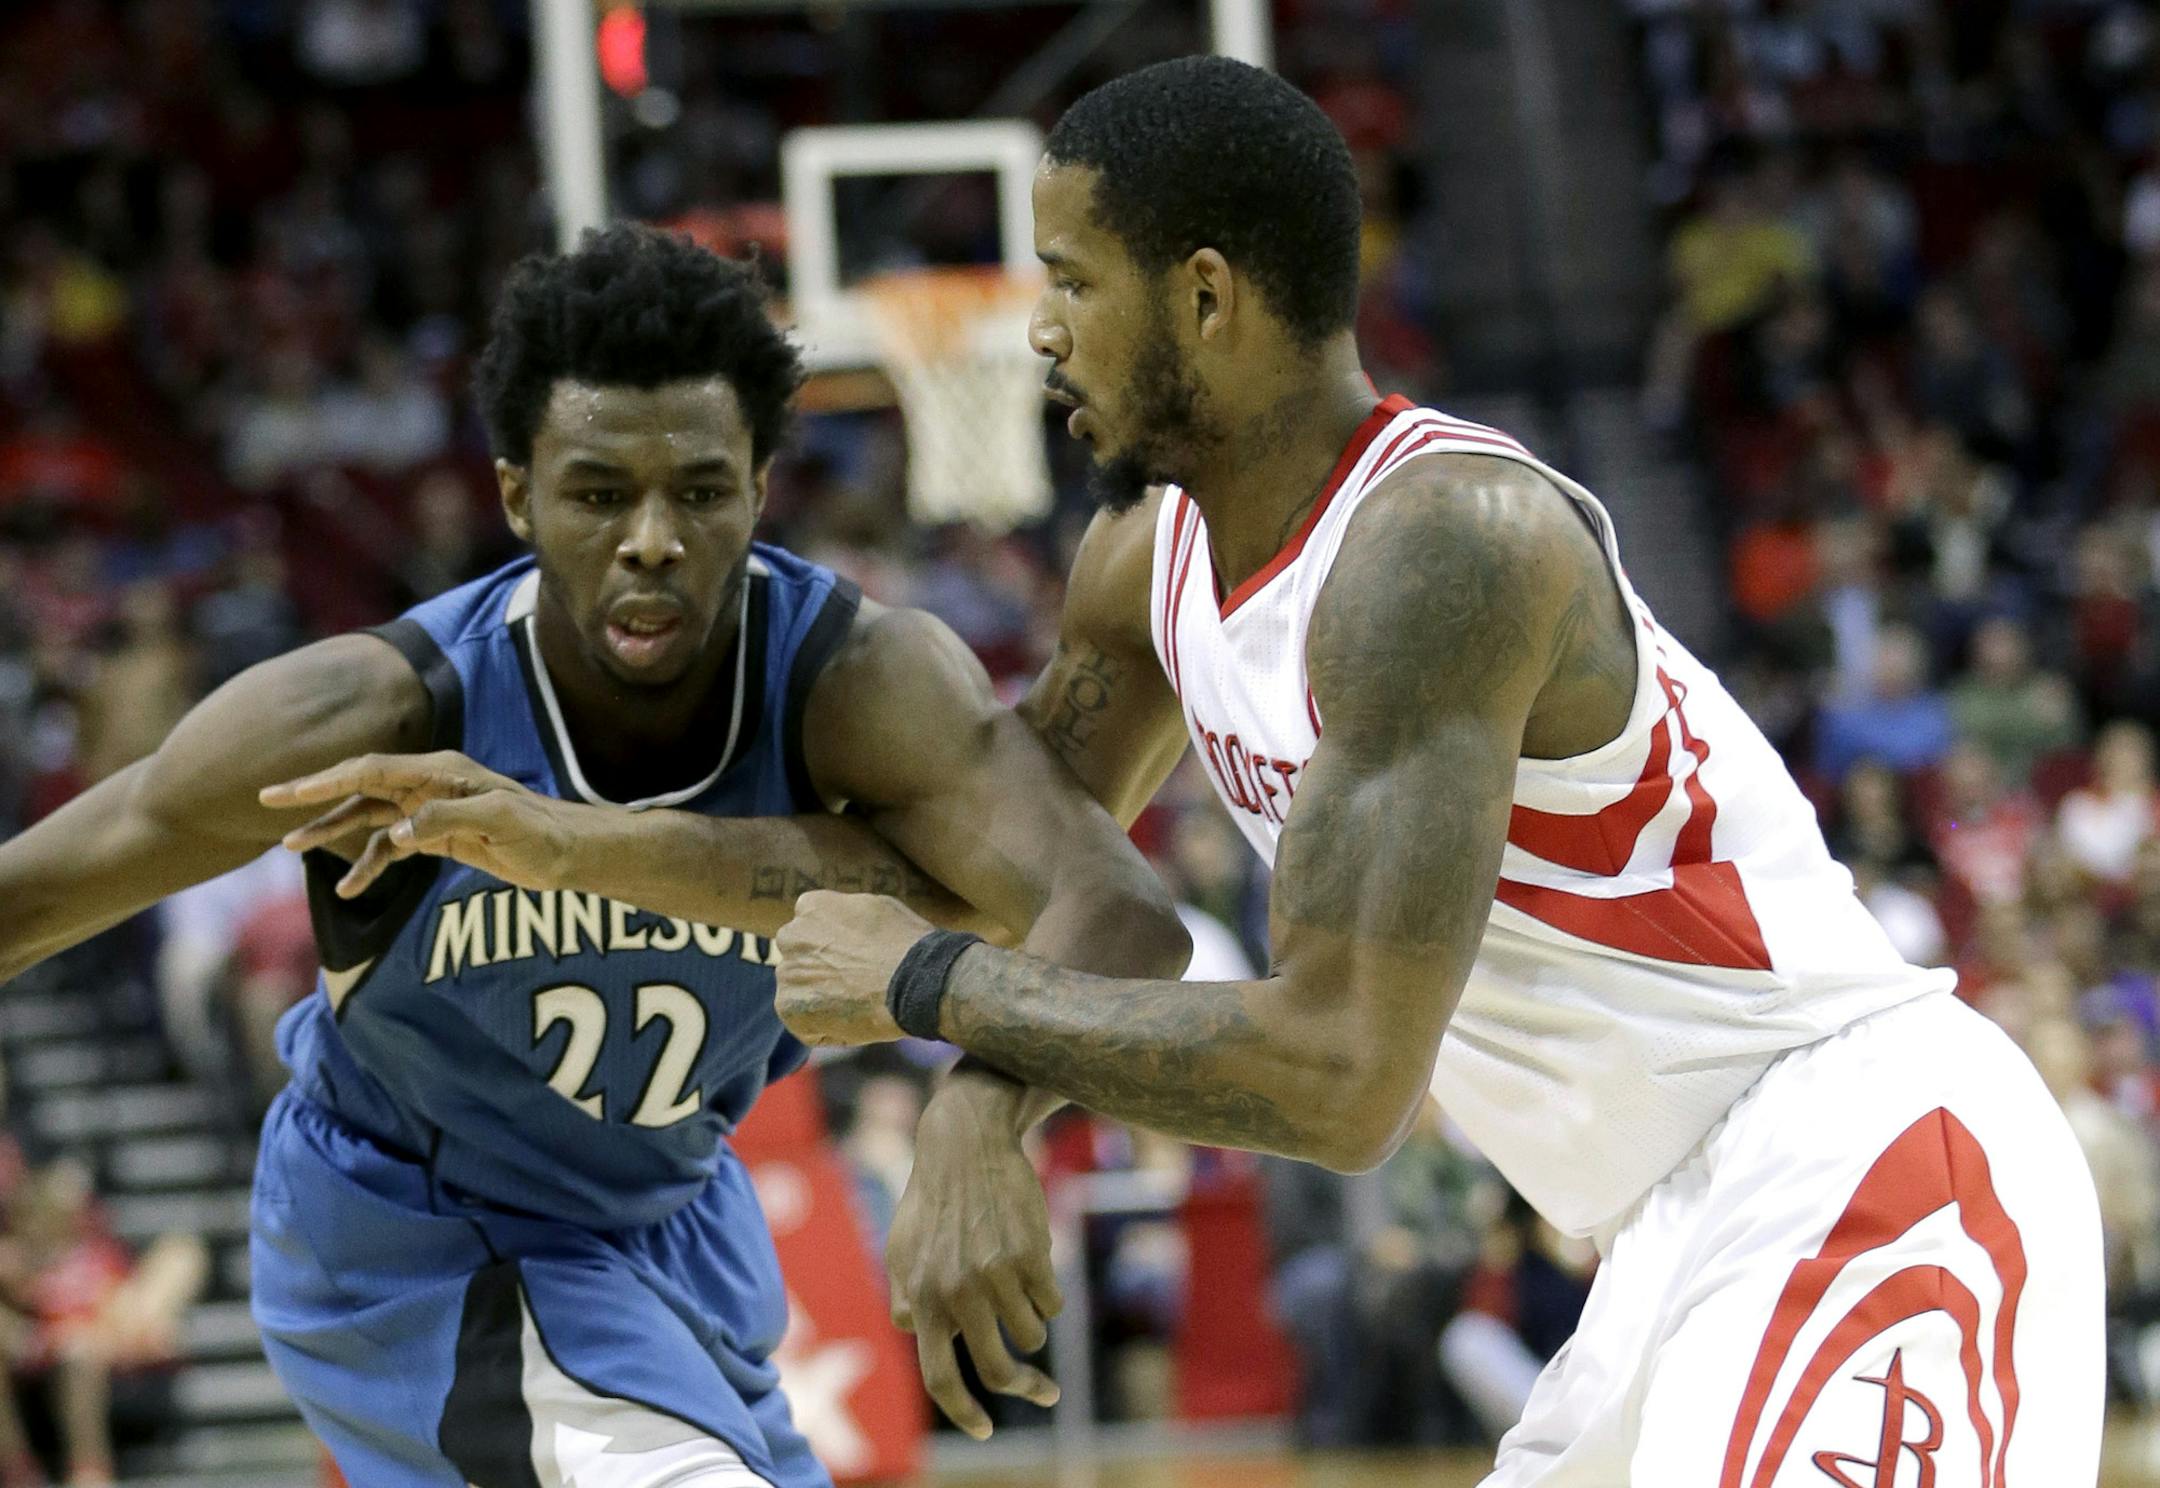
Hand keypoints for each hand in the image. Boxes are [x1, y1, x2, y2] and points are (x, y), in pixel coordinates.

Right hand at [258, 751, 570, 897]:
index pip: (371, 770)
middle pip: (359, 786)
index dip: (327, 778)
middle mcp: (429, 785)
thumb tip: (397, 832)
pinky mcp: (437, 836)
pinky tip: (349, 887)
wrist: (566, 852)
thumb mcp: (498, 821)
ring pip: (368, 818)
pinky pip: (390, 847)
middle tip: (267, 802)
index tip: (287, 791)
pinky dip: (368, 864)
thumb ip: (446, 820)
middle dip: (314, 796)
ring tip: (291, 849)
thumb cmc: (539, 831)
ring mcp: (430, 810)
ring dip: (333, 832)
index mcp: (440, 772)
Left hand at [773, 891, 934, 1046]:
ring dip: (820, 998)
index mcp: (811, 906)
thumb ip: (847, 915)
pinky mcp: (789, 1008)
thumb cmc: (905, 943)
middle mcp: (791, 936)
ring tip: (857, 1004)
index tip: (853, 957)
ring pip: (799, 989)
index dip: (834, 945)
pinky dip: (824, 1027)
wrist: (914, 982)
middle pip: (800, 957)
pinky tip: (853, 1020)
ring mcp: (788, 973)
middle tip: (853, 982)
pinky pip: (804, 1022)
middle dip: (819, 968)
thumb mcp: (877, 907)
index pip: (811, 927)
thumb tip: (843, 926)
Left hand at [887, 1082, 1062, 1436]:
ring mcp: (995, 1275)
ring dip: (1033, 1324)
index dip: (964, 1411)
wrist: (966, 1147)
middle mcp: (957, 1292)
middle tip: (1043, 1392)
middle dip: (1025, 1389)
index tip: (985, 1429)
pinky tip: (1033, 1260)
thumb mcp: (902, 1248)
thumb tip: (918, 1332)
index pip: (940, 1377)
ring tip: (1022, 1288)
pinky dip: (1048, 1294)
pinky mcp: (1030, 1255)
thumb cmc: (933, 1200)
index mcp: (924, 1299)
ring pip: (1031, 1334)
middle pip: (998, 1369)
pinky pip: (1052, 1302)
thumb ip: (908, 1294)